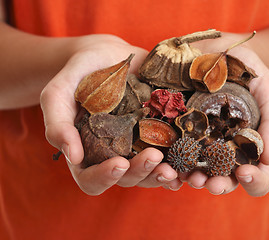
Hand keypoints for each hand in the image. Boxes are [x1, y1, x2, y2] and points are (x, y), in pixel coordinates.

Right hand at [40, 34, 181, 194]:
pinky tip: (189, 159)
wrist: (108, 55)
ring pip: (152, 171)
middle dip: (141, 172)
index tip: (119, 163)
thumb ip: (57, 122)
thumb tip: (72, 156)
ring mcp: (139, 146)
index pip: (92, 180)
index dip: (105, 177)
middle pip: (128, 178)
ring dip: (163, 173)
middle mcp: (115, 155)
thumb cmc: (78, 75)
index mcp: (88, 154)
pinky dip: (180, 160)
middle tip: (153, 157)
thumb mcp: (58, 93)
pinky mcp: (160, 132)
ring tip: (175, 167)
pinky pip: (171, 153)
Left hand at [182, 33, 268, 195]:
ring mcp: (202, 143)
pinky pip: (176, 153)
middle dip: (219, 185)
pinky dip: (172, 162)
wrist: (221, 51)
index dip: (254, 180)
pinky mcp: (180, 132)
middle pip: (225, 180)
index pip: (258, 176)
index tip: (244, 171)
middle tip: (209, 183)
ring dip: (194, 178)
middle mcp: (226, 151)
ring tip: (187, 175)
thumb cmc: (251, 73)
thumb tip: (268, 159)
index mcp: (251, 147)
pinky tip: (168, 162)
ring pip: (198, 171)